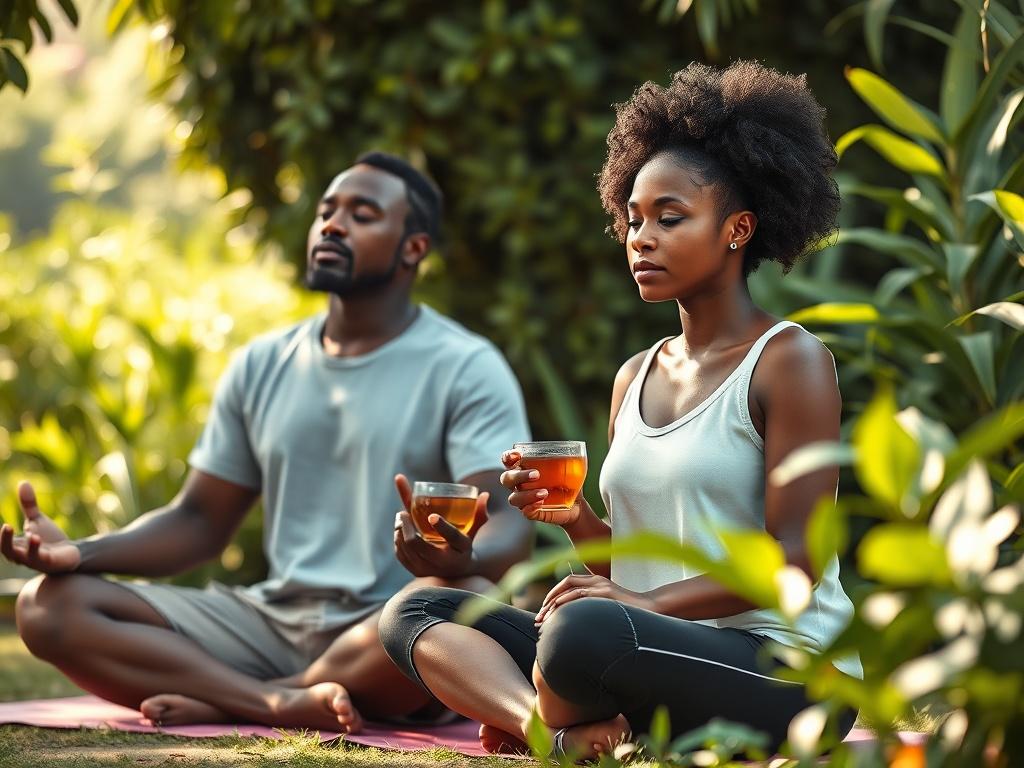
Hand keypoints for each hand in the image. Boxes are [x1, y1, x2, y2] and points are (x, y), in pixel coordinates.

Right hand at [0, 481, 80, 573]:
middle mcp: (21, 554)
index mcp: (16, 544)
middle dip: (2, 539)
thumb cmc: (50, 539)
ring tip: (15, 529)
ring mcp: (33, 560)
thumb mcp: (37, 520)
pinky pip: (38, 558)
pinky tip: (35, 538)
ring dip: (17, 545)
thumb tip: (22, 482)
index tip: (1, 524)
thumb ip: (28, 505)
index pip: (0, 541)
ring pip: (19, 557)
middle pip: (6, 550)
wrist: (72, 553)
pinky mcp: (47, 563)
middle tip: (5, 526)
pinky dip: (34, 548)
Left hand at [392, 474, 487, 578]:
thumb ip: (478, 514)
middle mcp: (444, 563)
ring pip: (406, 548)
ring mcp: (428, 570)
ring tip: (400, 518)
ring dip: (400, 531)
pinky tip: (399, 531)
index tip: (432, 516)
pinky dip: (397, 541)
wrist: (458, 572)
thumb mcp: (473, 531)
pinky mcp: (416, 573)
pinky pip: (401, 555)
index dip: (442, 526)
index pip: (452, 537)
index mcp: (461, 549)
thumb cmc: (464, 545)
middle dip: (407, 526)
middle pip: (418, 544)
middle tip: (403, 512)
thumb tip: (485, 495)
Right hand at [499, 450, 581, 525]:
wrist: (577, 505)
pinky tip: (541, 504)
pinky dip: (531, 508)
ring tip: (545, 493)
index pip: (508, 461)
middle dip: (518, 476)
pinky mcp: (532, 513)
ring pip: (514, 498)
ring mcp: (524, 499)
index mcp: (525, 468)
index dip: (507, 457)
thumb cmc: (569, 482)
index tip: (516, 455)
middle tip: (537, 474)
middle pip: (506, 479)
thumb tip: (573, 452)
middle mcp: (520, 484)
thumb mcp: (569, 468)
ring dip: (527, 494)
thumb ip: (567, 459)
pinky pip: (525, 512)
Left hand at [535, 573, 654, 625]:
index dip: (553, 597)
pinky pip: (581, 595)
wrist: (652, 609)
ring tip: (544, 620)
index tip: (543, 614)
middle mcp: (596, 580)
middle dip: (548, 601)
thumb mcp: (608, 609)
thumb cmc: (630, 612)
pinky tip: (558, 613)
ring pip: (570, 589)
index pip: (567, 584)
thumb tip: (578, 624)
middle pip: (565, 584)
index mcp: (596, 582)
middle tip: (538, 619)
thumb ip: (594, 609)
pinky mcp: (606, 593)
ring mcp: (601, 585)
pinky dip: (567, 602)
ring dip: (553, 604)